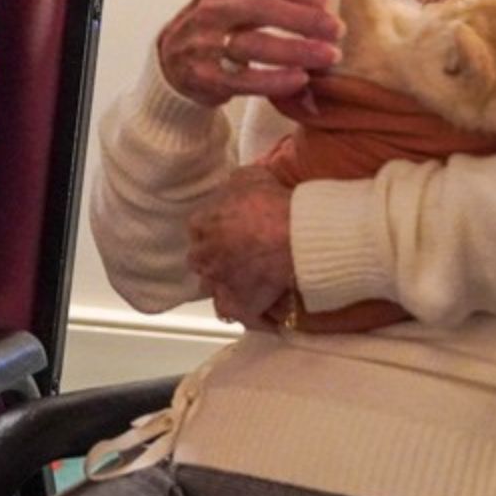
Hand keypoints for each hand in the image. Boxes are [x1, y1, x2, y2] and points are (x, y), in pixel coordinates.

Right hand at [157, 0, 341, 107]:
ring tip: (328, 57)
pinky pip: (242, 80)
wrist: (174, 58)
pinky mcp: (205, 76)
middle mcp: (211, 7)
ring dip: (295, 50)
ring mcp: (204, 42)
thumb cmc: (221, 17)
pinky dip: (273, 80)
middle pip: (261, 7)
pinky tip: (301, 79)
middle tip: (336, 30)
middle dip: (303, 18)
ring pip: (252, 44)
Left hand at [186, 164, 295, 327]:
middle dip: (216, 260)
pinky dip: (253, 317)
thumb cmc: (272, 203)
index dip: (216, 230)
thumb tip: (232, 188)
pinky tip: (267, 315)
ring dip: (228, 288)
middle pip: (202, 262)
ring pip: (215, 292)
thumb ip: (234, 185)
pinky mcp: (240, 307)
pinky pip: (240, 317)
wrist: (296, 234)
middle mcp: (205, 257)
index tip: (230, 231)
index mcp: (202, 225)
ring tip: (249, 286)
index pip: (199, 229)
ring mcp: (220, 285)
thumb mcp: (248, 178)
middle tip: (239, 257)